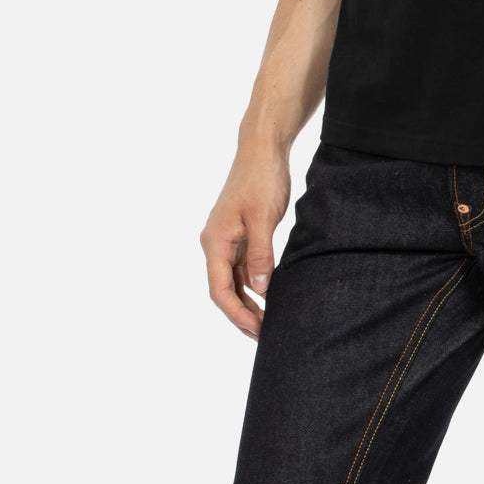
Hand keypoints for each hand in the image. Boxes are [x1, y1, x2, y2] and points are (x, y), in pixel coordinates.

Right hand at [200, 148, 291, 339]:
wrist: (262, 149)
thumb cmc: (262, 179)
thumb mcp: (264, 217)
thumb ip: (261, 254)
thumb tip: (260, 289)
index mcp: (215, 241)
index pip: (219, 289)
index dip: (236, 313)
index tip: (256, 329)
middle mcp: (215, 243)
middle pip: (223, 289)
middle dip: (241, 314)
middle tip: (263, 334)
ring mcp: (226, 238)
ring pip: (232, 280)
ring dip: (247, 301)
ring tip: (266, 322)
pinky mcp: (239, 233)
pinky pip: (241, 266)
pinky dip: (252, 284)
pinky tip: (267, 295)